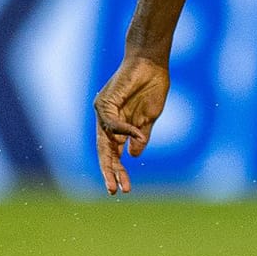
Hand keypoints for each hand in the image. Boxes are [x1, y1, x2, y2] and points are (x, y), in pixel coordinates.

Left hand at [94, 53, 169, 194]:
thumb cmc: (152, 86)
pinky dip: (124, 130)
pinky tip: (136, 133)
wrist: (152, 63)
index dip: (118, 170)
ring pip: (104, 142)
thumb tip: (133, 156)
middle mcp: (106, 120)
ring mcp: (104, 112)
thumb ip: (140, 136)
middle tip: (114, 191)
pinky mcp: (104, 102)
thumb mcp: (149, 118)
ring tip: (119, 180)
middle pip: (105, 151)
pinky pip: (112, 123)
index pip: (113, 152)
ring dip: (112, 162)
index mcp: (117, 125)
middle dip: (110, 172)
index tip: (125, 188)